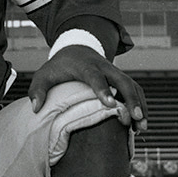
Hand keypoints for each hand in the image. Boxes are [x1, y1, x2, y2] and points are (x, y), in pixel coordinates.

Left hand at [28, 45, 147, 131]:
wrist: (75, 49)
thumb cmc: (58, 66)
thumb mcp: (44, 74)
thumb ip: (38, 89)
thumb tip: (36, 108)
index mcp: (85, 66)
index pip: (95, 77)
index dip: (104, 89)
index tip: (111, 104)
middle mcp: (104, 67)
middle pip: (123, 81)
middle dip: (131, 99)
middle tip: (136, 118)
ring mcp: (115, 72)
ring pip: (133, 86)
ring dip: (140, 105)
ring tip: (142, 127)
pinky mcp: (121, 78)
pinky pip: (135, 90)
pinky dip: (140, 105)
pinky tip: (139, 124)